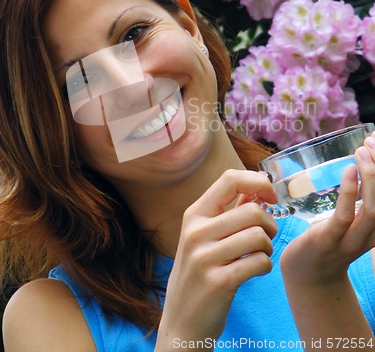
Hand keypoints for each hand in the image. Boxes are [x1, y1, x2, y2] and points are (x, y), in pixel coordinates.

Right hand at [156, 169, 277, 349]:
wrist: (182, 321)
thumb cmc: (199, 273)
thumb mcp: (205, 236)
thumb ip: (229, 210)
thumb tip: (257, 184)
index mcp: (194, 214)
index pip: (229, 179)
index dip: (257, 182)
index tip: (270, 197)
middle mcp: (196, 232)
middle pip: (252, 211)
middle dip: (270, 224)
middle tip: (267, 236)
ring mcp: (205, 257)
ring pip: (259, 236)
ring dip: (268, 246)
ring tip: (260, 254)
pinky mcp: (219, 282)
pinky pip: (260, 262)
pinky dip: (266, 265)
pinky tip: (256, 270)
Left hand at [281, 133, 374, 285]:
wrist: (307, 276)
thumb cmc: (327, 239)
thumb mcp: (349, 217)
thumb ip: (357, 196)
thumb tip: (360, 160)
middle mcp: (372, 235)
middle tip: (372, 141)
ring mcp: (351, 240)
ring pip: (373, 209)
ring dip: (371, 177)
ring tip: (362, 151)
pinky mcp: (329, 241)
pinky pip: (344, 217)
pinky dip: (349, 193)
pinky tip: (348, 172)